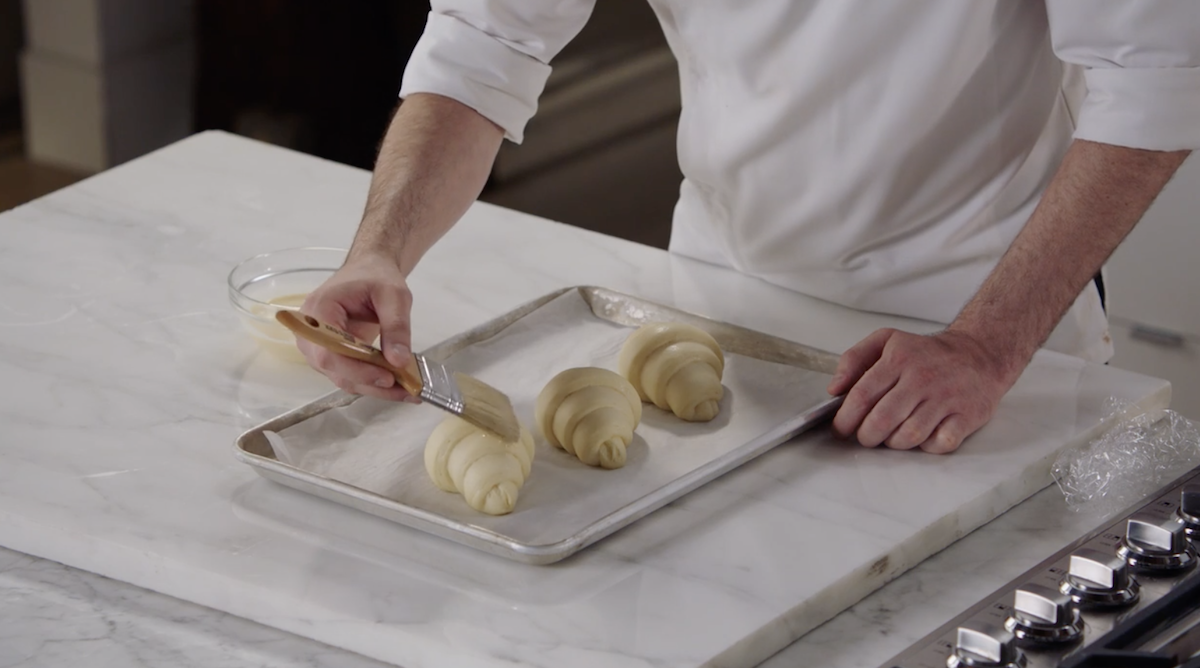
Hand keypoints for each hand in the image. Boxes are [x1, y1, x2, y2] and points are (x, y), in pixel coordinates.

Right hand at [297, 251, 418, 401]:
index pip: (328, 351)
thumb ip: (396, 326)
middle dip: (371, 382)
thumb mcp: (394, 296)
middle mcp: (311, 333)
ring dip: (375, 387)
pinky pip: (350, 375)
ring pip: (343, 378)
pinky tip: (399, 385)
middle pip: (335, 369)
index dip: (356, 369)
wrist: (368, 272)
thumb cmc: (376, 277)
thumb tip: (399, 361)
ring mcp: (318, 348)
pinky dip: (373, 382)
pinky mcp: (332, 356)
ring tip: (409, 389)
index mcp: (319, 310)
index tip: (388, 377)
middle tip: (407, 388)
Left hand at [825, 328, 1018, 453]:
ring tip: (892, 435)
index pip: (861, 396)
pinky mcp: (966, 416)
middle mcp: (921, 379)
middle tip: (865, 436)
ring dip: (894, 443)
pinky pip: (939, 444)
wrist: (978, 354)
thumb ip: (854, 359)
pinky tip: (923, 435)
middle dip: (866, 436)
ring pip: (908, 436)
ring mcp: (945, 398)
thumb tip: (835, 388)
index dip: (845, 419)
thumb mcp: (887, 340)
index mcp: (898, 359)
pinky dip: (927, 446)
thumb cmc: (926, 353)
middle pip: (881, 421)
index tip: (840, 429)